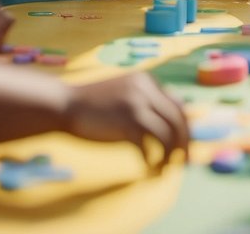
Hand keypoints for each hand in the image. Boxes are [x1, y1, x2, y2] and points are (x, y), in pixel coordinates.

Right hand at [63, 72, 187, 166]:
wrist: (64, 104)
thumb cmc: (93, 105)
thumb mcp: (124, 94)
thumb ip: (145, 103)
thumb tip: (168, 126)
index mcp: (147, 81)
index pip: (178, 105)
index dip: (185, 126)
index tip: (184, 143)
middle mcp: (145, 89)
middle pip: (178, 118)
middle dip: (185, 142)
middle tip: (184, 161)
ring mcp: (136, 105)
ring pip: (168, 134)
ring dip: (170, 154)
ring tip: (165, 167)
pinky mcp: (126, 122)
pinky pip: (149, 146)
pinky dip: (152, 160)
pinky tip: (148, 168)